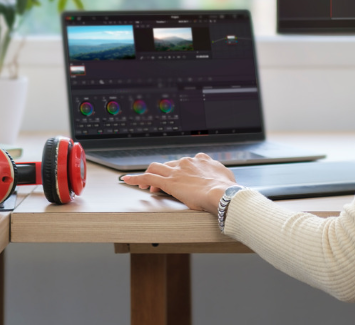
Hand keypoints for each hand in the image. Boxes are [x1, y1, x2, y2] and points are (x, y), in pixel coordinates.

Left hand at [121, 153, 236, 212]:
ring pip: (156, 168)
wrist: (222, 193)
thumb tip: (224, 180)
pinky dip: (136, 178)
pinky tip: (127, 180)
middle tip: (160, 185)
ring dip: (149, 176)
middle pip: (169, 165)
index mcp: (201, 160)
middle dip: (164, 174)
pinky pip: (148, 177)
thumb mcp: (227, 177)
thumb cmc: (227, 189)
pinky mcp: (168, 182)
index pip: (185, 162)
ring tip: (144, 184)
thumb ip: (220, 176)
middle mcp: (187, 162)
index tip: (179, 178)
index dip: (179, 170)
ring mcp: (177, 171)